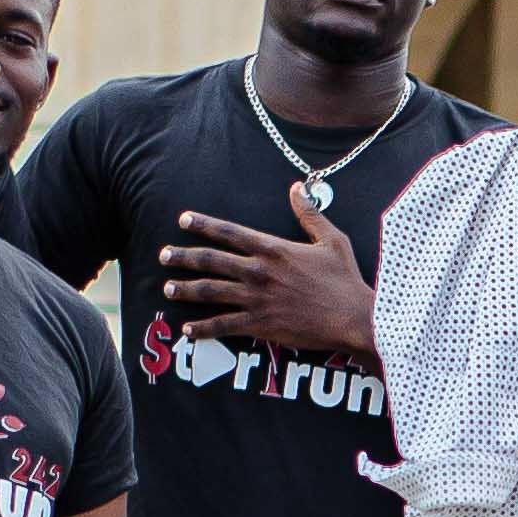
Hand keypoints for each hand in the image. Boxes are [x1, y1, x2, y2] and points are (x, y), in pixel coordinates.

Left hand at [164, 184, 377, 359]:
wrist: (354, 318)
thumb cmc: (345, 280)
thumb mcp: (331, 240)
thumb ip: (309, 214)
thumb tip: (298, 188)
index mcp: (273, 249)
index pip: (229, 232)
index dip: (203, 225)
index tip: (183, 220)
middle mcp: (259, 271)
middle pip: (211, 260)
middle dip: (183, 257)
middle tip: (163, 255)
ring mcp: (257, 299)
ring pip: (211, 291)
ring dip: (185, 289)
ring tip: (167, 288)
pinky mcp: (260, 324)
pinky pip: (224, 325)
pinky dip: (204, 328)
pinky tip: (188, 329)